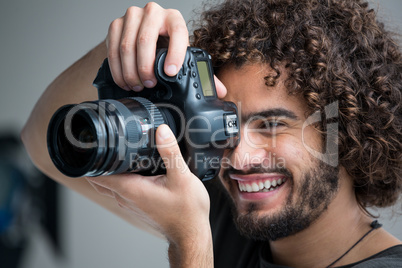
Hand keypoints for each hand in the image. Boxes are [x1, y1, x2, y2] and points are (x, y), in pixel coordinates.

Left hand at [85, 124, 210, 243]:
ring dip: (110, 170)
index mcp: (130, 189)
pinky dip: (121, 178)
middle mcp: (125, 197)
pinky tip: (135, 169)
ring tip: (119, 152)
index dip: (90, 159)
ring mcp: (130, 203)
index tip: (92, 144)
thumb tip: (161, 131)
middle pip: (99, 178)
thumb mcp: (182, 177)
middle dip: (97, 162)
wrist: (191, 234)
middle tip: (104, 144)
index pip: (97, 174)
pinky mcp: (138, 205)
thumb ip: (170, 152)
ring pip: (111, 184)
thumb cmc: (187, 211)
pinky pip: (122, 189)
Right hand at [106, 2, 226, 96]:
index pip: (177, 33)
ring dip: (130, 71)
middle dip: (146, 68)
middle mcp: (153, 12)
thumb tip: (220, 91)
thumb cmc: (168, 47)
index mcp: (174, 18)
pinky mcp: (116, 25)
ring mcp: (132, 16)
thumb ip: (201, 71)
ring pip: (127, 46)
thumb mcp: (184, 56)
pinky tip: (125, 81)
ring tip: (137, 86)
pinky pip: (112, 48)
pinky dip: (118, 69)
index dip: (175, 54)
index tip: (171, 73)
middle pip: (145, 40)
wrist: (148, 36)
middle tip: (150, 85)